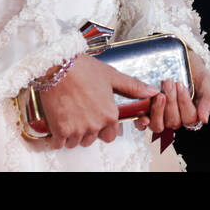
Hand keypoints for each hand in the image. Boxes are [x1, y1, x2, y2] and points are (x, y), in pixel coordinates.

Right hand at [38, 53, 158, 149]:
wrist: (57, 66)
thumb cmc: (83, 69)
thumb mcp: (112, 76)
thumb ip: (132, 87)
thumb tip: (151, 92)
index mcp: (109, 114)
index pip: (110, 135)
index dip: (104, 127)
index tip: (97, 117)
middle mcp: (95, 124)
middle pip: (92, 139)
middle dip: (88, 130)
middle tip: (81, 113)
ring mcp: (76, 129)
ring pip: (76, 142)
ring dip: (72, 134)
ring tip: (70, 115)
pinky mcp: (59, 130)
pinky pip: (58, 143)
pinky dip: (57, 137)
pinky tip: (59, 122)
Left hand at [133, 54, 209, 133]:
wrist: (178, 56)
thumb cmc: (193, 69)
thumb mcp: (204, 80)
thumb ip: (207, 99)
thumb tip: (205, 119)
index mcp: (191, 112)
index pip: (190, 119)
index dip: (185, 104)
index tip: (181, 85)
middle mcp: (176, 117)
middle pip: (174, 122)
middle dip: (171, 102)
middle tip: (169, 83)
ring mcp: (161, 116)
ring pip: (159, 125)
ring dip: (158, 109)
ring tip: (159, 92)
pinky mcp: (146, 112)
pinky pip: (143, 124)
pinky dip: (142, 119)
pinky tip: (144, 110)